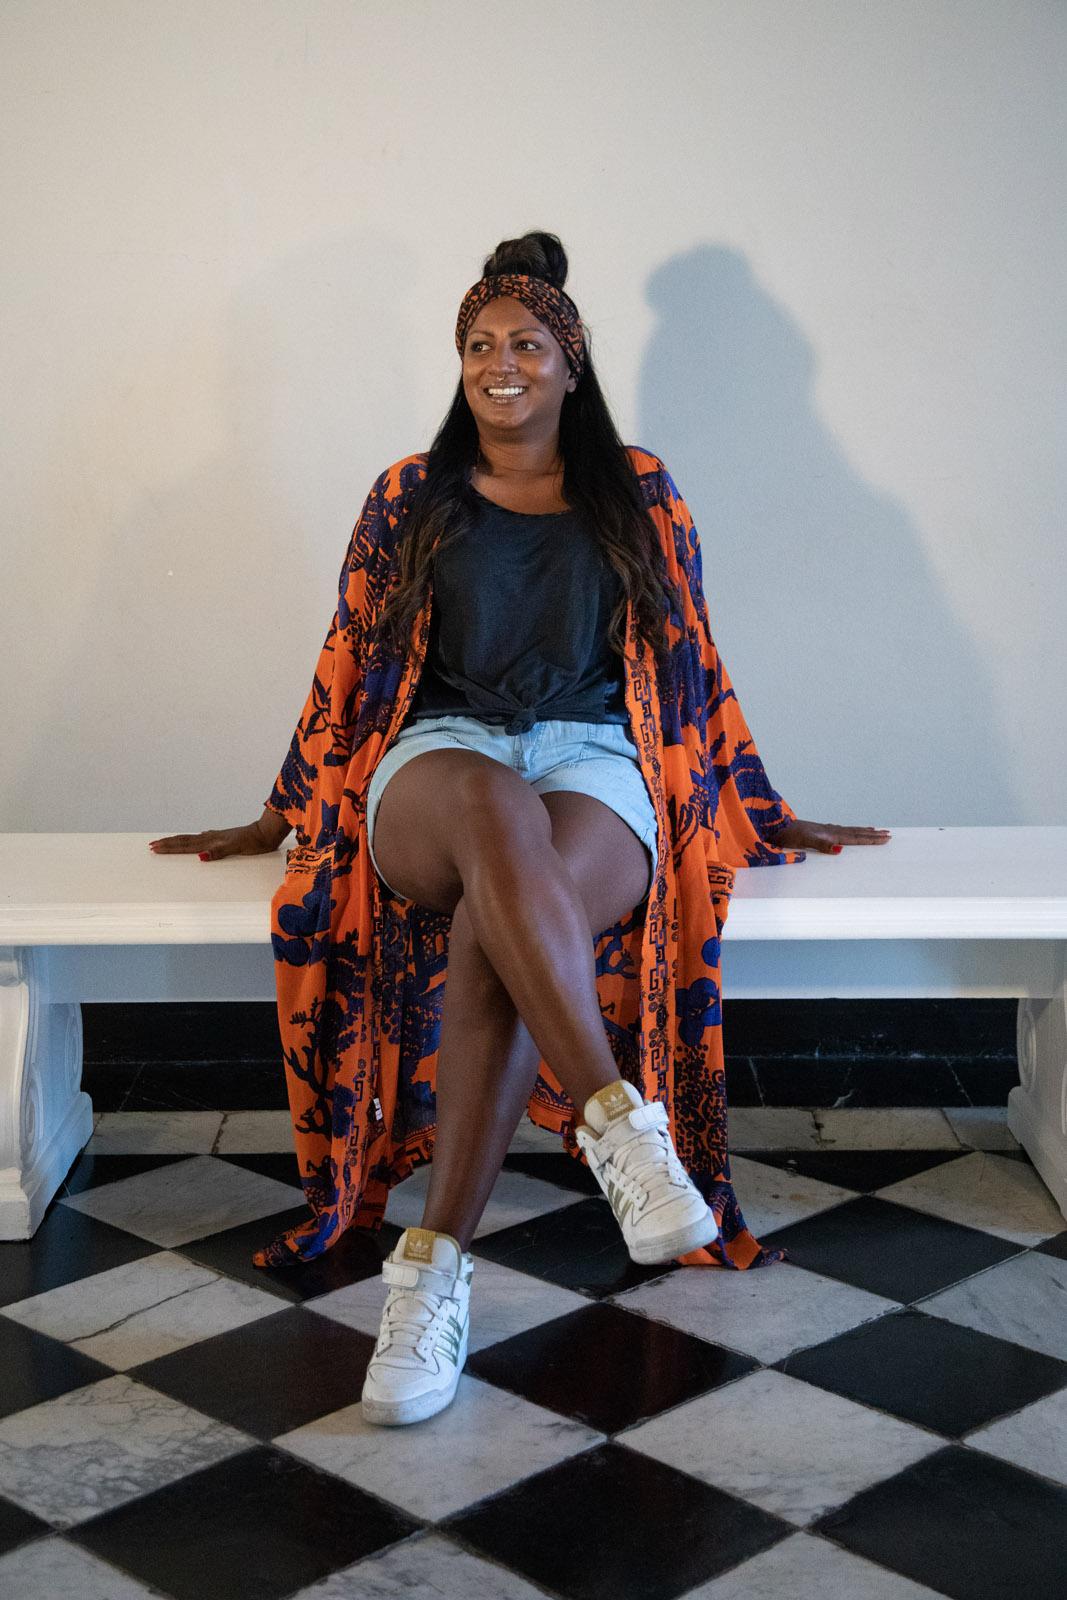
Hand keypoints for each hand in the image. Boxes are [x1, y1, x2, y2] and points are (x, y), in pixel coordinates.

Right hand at [148, 809, 289, 861]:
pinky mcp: (223, 839)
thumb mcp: (236, 848)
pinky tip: (195, 841)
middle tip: (152, 845)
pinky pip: (202, 840)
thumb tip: (200, 857)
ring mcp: (216, 837)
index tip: (155, 847)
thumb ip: (218, 852)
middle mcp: (211, 837)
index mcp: (211, 841)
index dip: (170, 847)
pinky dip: (193, 842)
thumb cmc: (253, 842)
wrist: (265, 833)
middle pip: (184, 840)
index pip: (185, 844)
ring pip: (191, 839)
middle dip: (168, 844)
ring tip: (166, 842)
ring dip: (177, 842)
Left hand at [768, 818, 890, 853]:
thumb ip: (821, 844)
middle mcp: (828, 831)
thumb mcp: (804, 840)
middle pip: (855, 832)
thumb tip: (840, 850)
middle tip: (888, 834)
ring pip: (848, 830)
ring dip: (862, 832)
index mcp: (828, 834)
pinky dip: (849, 832)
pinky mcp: (817, 831)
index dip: (870, 839)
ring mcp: (823, 830)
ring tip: (874, 830)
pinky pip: (839, 831)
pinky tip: (847, 832)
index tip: (886, 838)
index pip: (854, 838)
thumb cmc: (785, 835)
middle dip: (872, 835)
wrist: (771, 825)